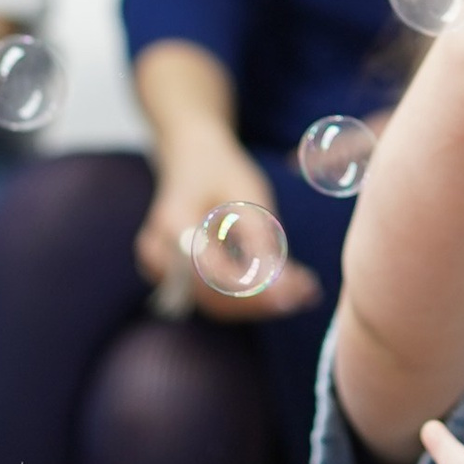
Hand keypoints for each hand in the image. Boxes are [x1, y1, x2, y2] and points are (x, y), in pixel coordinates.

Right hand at [137, 132, 320, 319]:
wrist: (191, 158)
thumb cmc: (220, 170)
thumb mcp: (247, 196)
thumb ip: (259, 241)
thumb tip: (282, 285)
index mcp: (173, 224)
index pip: (214, 272)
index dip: (254, 289)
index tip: (293, 291)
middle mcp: (159, 252)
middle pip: (213, 297)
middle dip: (262, 302)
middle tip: (303, 293)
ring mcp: (161, 268)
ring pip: (215, 304)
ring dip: (259, 305)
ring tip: (301, 292)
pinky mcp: (175, 278)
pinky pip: (213, 297)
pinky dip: (248, 298)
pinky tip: (283, 290)